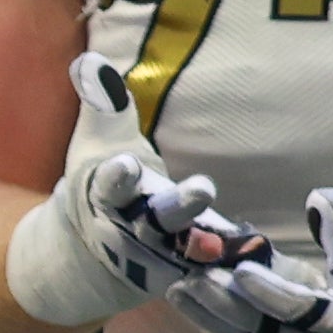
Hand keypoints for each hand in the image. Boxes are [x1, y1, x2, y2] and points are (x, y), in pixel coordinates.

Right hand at [64, 53, 271, 298]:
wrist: (85, 259)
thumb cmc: (103, 190)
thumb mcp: (99, 149)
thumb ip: (103, 107)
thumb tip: (89, 57)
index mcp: (106, 197)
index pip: (110, 185)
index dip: (118, 177)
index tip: (125, 165)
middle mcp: (129, 229)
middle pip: (154, 220)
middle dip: (177, 207)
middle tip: (203, 190)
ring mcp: (156, 257)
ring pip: (182, 252)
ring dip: (202, 244)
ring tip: (223, 239)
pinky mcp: (183, 275)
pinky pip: (206, 275)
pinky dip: (223, 272)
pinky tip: (247, 263)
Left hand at [176, 188, 332, 332]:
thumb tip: (319, 198)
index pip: (309, 312)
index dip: (274, 293)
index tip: (241, 269)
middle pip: (271, 332)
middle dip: (228, 305)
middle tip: (190, 277)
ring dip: (214, 320)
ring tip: (180, 291)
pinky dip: (222, 331)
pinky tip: (194, 309)